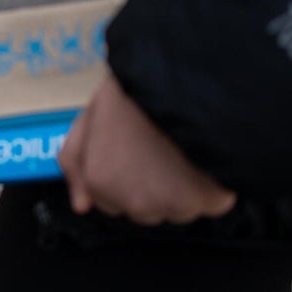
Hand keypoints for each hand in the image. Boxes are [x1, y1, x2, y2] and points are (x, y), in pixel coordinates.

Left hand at [58, 76, 236, 224]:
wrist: (190, 81)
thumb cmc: (140, 89)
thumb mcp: (92, 113)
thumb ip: (75, 158)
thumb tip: (80, 206)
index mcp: (99, 180)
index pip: (108, 202)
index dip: (123, 178)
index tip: (137, 155)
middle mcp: (134, 202)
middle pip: (143, 209)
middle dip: (152, 188)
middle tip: (163, 149)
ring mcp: (172, 205)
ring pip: (177, 209)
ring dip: (184, 189)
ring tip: (187, 149)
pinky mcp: (208, 201)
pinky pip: (213, 203)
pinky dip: (215, 186)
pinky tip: (210, 155)